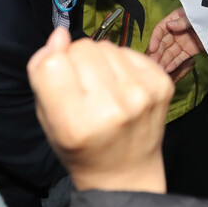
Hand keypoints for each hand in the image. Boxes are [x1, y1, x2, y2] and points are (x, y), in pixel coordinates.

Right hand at [27, 28, 171, 192]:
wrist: (126, 172)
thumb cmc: (81, 147)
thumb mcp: (49, 121)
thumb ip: (45, 76)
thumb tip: (59, 34)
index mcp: (77, 123)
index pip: (53, 63)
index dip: (52, 64)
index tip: (59, 81)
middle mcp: (113, 107)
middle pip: (83, 48)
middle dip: (77, 60)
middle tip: (84, 87)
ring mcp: (142, 94)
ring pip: (107, 45)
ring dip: (101, 60)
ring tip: (104, 87)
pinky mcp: (162, 83)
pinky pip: (130, 50)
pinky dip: (122, 63)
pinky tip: (123, 85)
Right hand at [146, 7, 203, 82]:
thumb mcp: (194, 14)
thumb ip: (182, 20)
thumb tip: (170, 25)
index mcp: (175, 19)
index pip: (161, 29)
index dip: (155, 39)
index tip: (152, 48)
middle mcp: (177, 31)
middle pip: (164, 43)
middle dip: (157, 53)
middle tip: (153, 63)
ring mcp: (183, 41)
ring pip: (170, 52)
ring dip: (164, 61)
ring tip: (159, 69)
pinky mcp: (190, 50)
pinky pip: (180, 57)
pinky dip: (174, 63)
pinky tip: (168, 69)